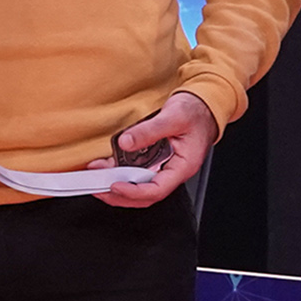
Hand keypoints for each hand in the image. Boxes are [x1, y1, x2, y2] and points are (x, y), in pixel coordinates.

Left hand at [96, 90, 214, 208]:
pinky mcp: (156, 160)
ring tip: (97, 176)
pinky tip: (107, 166)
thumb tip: (126, 142)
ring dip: (117, 184)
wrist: (204, 105)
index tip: (115, 186)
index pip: (157, 190)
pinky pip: (137, 172)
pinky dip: (120, 172)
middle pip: (145, 195)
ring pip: (139, 185)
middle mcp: (172, 171)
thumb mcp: (174, 117)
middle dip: (119, 195)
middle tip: (97, 188)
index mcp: (183, 167)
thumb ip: (150, 131)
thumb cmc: (196, 112)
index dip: (134, 192)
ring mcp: (163, 167)